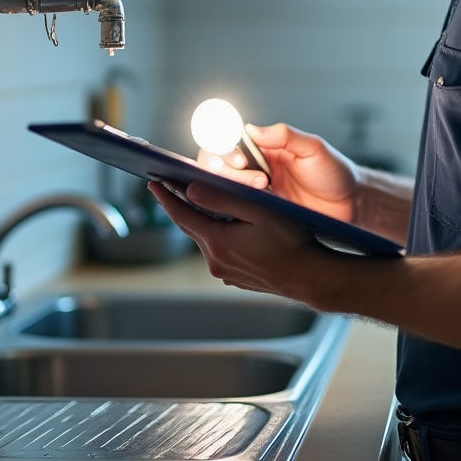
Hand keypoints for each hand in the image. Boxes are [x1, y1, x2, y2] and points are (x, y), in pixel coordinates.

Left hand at [147, 178, 325, 298]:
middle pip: (191, 228)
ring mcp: (224, 272)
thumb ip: (223, 199)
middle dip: (180, 208)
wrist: (307, 276)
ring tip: (203, 205)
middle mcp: (215, 260)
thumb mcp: (258, 212)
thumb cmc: (289, 242)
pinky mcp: (234, 277)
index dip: (166, 197)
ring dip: (201, 223)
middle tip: (171, 189)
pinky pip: (219, 253)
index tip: (154, 183)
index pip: (182, 215)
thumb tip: (191, 191)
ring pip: (205, 240)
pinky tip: (228, 228)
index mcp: (218, 242)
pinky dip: (217, 238)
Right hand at [202, 122, 361, 224]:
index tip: (240, 157)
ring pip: (222, 186)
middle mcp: (254, 167)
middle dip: (228, 169)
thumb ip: (284, 135)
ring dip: (234, 186)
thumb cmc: (334, 173)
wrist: (350, 206)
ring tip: (262, 187)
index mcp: (264, 147)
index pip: (229, 140)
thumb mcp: (312, 148)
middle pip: (218, 163)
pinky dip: (233, 208)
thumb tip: (251, 129)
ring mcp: (254, 191)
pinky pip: (235, 209)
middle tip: (257, 177)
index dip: (224, 147)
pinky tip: (246, 208)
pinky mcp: (258, 213)